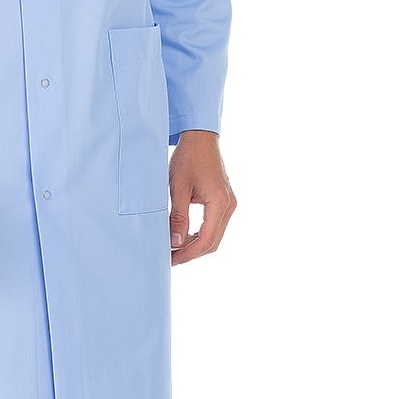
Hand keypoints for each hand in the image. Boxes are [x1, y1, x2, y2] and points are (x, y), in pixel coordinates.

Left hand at [170, 131, 235, 264]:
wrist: (200, 138)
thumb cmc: (188, 159)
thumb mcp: (178, 188)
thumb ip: (178, 217)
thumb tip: (176, 243)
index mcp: (219, 202)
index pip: (205, 240)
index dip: (187, 254)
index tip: (170, 260)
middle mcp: (229, 205)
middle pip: (212, 242)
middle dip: (191, 253)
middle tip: (169, 258)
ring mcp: (229, 203)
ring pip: (214, 236)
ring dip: (195, 245)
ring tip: (174, 248)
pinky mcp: (225, 201)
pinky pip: (215, 226)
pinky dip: (200, 235)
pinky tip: (184, 236)